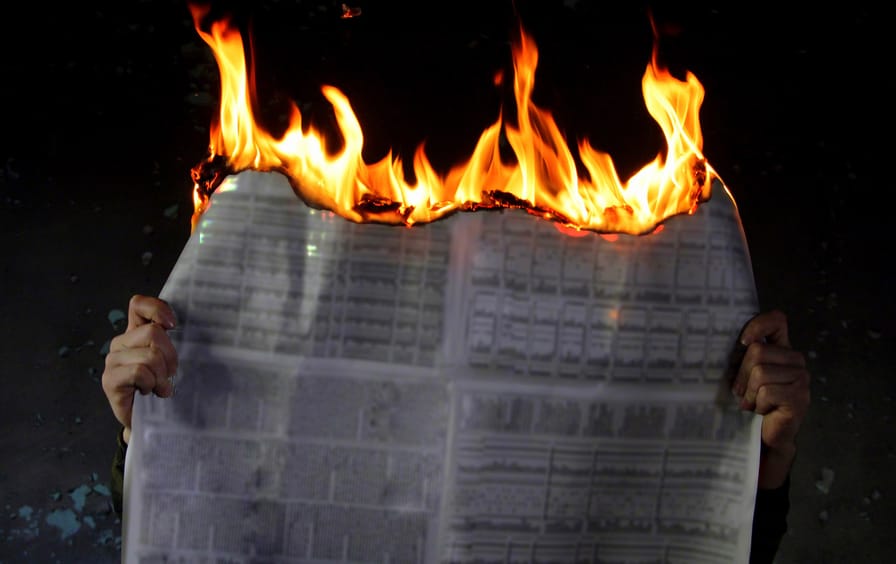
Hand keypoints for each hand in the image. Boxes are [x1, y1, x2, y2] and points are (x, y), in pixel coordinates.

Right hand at [102, 295, 178, 444]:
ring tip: (160, 387)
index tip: (173, 325)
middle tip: (170, 374)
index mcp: (136, 333)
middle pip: (152, 333)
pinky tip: (150, 392)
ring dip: (161, 375)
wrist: (149, 421)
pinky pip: (139, 371)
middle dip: (170, 356)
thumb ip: (173, 342)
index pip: (138, 305)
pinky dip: (151, 383)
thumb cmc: (162, 387)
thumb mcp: (171, 360)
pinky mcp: (109, 379)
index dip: (157, 309)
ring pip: (149, 355)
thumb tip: (188, 327)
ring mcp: (113, 360)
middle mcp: (122, 343)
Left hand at [732, 310, 810, 488]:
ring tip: (752, 403)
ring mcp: (801, 378)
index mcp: (782, 349)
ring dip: (749, 392)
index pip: (776, 320)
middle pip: (758, 351)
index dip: (757, 326)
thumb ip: (742, 356)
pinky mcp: (800, 397)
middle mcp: (795, 360)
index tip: (742, 342)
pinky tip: (761, 411)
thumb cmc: (751, 403)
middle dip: (742, 374)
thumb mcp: (744, 375)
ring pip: (760, 373)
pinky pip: (767, 391)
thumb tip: (713, 340)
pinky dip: (757, 403)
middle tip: (742, 391)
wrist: (765, 437)